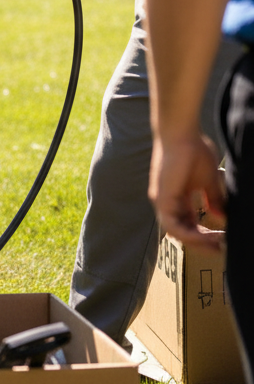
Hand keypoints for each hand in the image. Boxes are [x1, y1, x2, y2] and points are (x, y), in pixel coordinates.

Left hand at [149, 132, 225, 251]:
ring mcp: (161, 200)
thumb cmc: (194, 150)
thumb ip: (213, 198)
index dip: (204, 235)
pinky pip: (173, 225)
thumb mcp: (209, 180)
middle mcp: (166, 201)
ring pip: (176, 232)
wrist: (182, 134)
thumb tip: (221, 215)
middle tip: (221, 249)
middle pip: (181, 231)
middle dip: (202, 243)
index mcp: (176, 197)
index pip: (187, 224)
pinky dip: (189, 234)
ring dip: (198, 242)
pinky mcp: (161, 197)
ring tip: (218, 244)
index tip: (223, 240)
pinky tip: (207, 236)